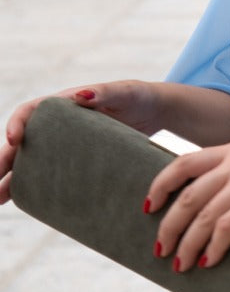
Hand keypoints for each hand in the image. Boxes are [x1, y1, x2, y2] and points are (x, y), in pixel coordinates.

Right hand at [0, 81, 164, 205]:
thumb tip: (81, 95)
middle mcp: (57, 124)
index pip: (29, 111)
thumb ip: (104, 91)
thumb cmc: (137, 97)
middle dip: (4, 159)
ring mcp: (64, 144)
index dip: (16, 124)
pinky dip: (32, 184)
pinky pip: (47, 172)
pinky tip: (21, 200)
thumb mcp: (124, 91)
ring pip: (29, 159)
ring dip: (10, 177)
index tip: (12, 140)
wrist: (153, 113)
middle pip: (22, 141)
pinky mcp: (74, 160)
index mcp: (63, 104)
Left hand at [146, 141, 229, 270]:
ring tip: (181, 264)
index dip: (160, 185)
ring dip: (186, 244)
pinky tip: (209, 262)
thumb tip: (217, 209)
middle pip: (187, 194)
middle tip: (160, 250)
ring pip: (202, 215)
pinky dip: (213, 248)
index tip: (149, 207)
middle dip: (168, 226)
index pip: (183, 162)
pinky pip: (225, 227)